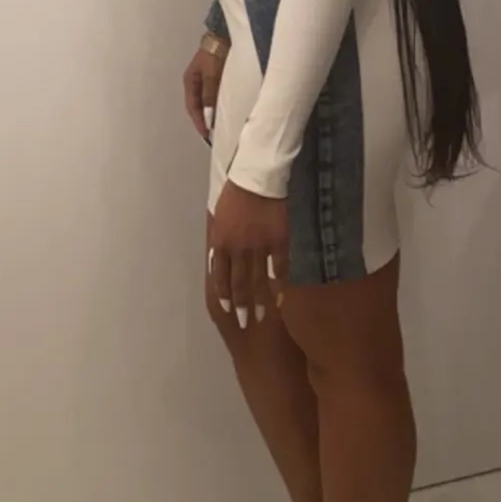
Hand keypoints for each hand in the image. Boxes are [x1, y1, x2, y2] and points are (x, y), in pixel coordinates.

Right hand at [183, 42, 227, 143]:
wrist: (224, 34)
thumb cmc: (216, 54)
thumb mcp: (211, 75)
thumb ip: (209, 94)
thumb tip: (208, 115)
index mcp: (190, 81)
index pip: (192, 107)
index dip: (199, 122)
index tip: (206, 135)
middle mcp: (195, 82)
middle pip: (198, 106)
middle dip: (204, 120)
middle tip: (212, 135)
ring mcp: (205, 79)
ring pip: (206, 101)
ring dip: (211, 113)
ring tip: (218, 127)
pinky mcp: (215, 76)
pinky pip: (214, 95)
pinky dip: (217, 105)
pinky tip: (224, 111)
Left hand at [210, 180, 288, 329]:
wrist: (258, 178)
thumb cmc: (236, 194)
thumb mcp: (219, 217)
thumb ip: (220, 239)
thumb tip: (218, 257)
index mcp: (222, 242)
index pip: (221, 275)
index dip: (224, 294)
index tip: (227, 310)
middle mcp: (239, 249)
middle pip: (240, 282)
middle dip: (242, 305)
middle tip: (245, 323)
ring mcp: (260, 247)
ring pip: (259, 279)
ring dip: (261, 300)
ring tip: (263, 316)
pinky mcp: (279, 242)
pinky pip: (280, 267)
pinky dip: (280, 283)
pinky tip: (282, 296)